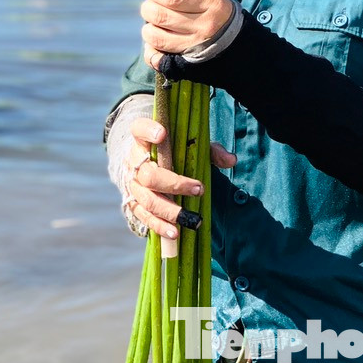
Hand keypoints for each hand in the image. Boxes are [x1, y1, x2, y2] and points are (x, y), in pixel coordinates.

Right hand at [124, 116, 237, 239]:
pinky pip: (144, 216)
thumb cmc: (172, 151)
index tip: (163, 134)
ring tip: (192, 220)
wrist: (145, 162)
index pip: (139, 129)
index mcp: (143, 140)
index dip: (149, 131)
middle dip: (175, 184)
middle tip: (200, 189)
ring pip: (147, 199)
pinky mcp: (133, 202)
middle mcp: (134, 162)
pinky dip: (159, 226)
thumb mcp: (191, 145)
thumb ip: (211, 150)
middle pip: (149, 175)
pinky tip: (175, 233)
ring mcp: (132, 184)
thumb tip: (231, 160)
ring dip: (170, 211)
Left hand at [140, 0, 235, 71]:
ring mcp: (193, 48)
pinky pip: (157, 58)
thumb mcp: (215, 1)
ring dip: (147, 28)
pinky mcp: (185, 64)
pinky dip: (149, 50)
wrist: (240, 50)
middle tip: (148, 5)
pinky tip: (153, 43)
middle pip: (161, 16)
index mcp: (211, 7)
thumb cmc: (221, 18)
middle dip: (148, 8)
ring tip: (151, 23)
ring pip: (156, 37)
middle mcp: (202, 28)